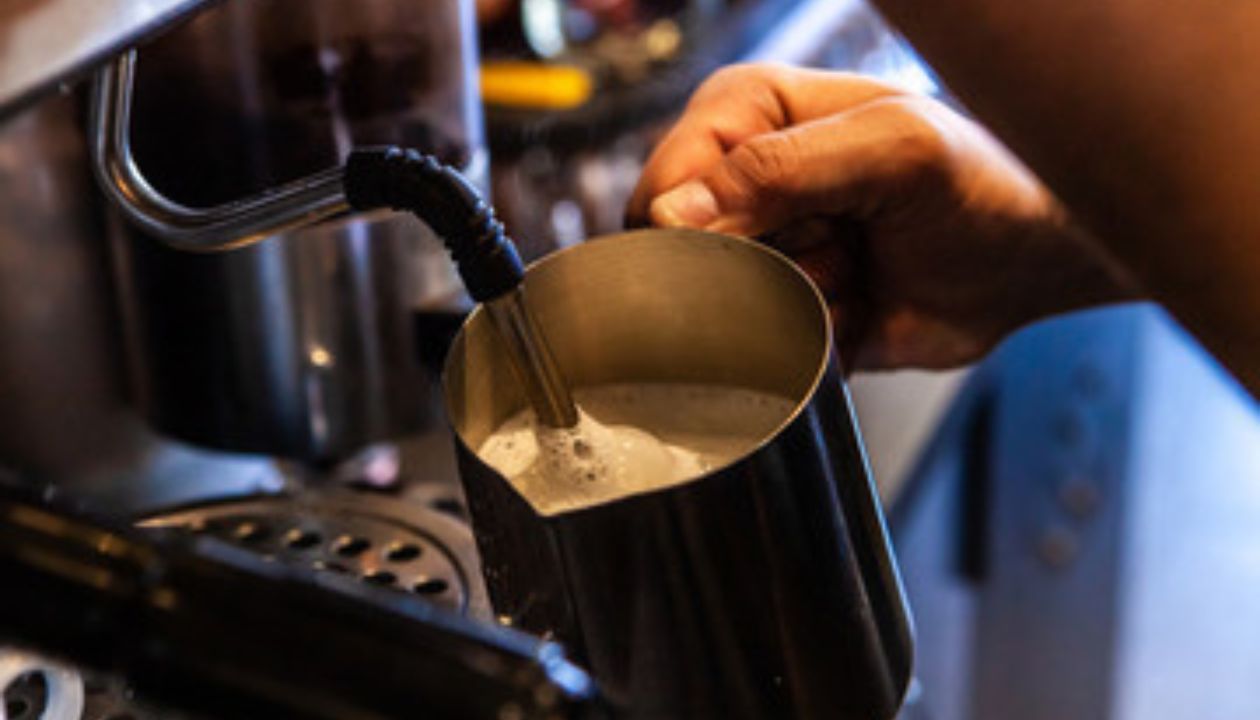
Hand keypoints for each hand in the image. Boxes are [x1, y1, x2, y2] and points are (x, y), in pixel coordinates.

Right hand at [627, 64, 1138, 370]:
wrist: (1034, 256)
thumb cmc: (985, 180)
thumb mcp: (892, 150)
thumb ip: (779, 170)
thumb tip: (670, 215)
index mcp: (748, 111)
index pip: (665, 185)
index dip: (709, 227)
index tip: (782, 234)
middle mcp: (742, 177)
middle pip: (685, 256)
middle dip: (766, 268)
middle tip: (841, 242)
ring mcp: (762, 244)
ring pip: (722, 309)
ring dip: (798, 305)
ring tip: (858, 270)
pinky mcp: (782, 303)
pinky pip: (760, 348)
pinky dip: (813, 341)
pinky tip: (860, 305)